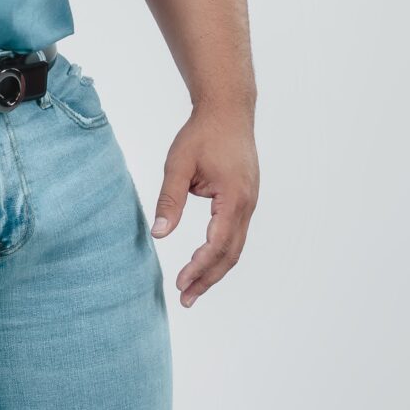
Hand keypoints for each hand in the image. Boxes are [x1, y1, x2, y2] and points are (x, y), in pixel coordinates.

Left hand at [151, 101, 258, 307]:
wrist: (228, 110)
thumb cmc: (202, 134)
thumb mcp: (178, 163)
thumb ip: (170, 199)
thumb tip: (159, 234)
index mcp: (234, 197)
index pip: (217, 243)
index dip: (199, 267)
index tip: (179, 283)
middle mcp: (247, 204)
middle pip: (230, 254)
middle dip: (207, 278)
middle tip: (185, 299)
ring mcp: (250, 203)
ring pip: (235, 247)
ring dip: (214, 269)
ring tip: (192, 289)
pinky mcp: (246, 200)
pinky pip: (236, 234)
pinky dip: (221, 253)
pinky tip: (205, 262)